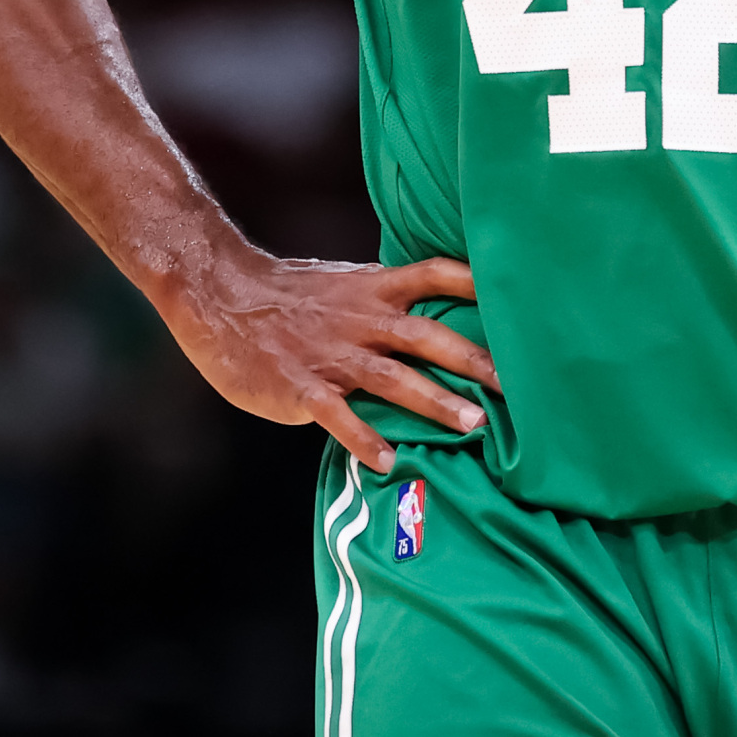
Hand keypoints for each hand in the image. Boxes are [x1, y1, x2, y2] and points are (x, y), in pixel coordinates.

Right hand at [159, 249, 497, 472]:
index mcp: (372, 289)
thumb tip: (434, 319)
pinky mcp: (301, 385)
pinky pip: (338, 415)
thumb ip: (385, 301)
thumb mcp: (342, 285)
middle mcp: (359, 318)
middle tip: (516, 386)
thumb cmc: (286, 295)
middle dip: (472, 359)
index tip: (518, 297)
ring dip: (434, 401)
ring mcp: (330, 354)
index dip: (474, 283)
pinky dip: (364, 437)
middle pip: (425, 335)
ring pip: (391, 377)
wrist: (218, 294)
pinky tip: (390, 461)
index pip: (433, 274)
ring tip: (473, 427)